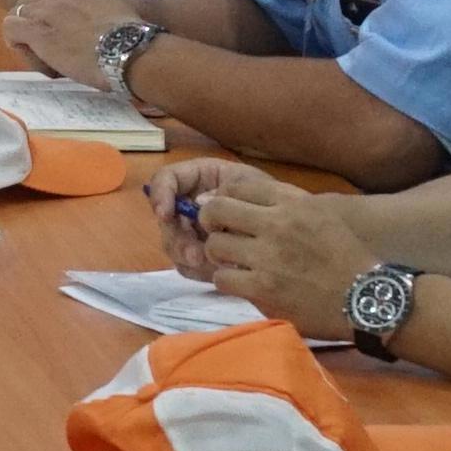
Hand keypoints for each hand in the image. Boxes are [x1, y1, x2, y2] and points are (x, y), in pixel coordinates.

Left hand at [2, 0, 140, 84]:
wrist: (126, 48)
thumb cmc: (127, 32)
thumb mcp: (110, 3)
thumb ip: (91, 1)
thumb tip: (85, 14)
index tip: (46, 9)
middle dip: (26, 10)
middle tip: (36, 29)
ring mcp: (43, 10)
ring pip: (13, 10)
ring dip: (20, 27)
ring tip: (32, 44)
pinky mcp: (36, 31)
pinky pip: (10, 27)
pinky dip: (15, 39)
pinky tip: (28, 49)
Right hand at [148, 157, 283, 284]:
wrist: (290, 229)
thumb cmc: (272, 197)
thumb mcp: (253, 183)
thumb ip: (228, 189)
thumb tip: (201, 205)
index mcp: (198, 178)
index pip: (166, 179)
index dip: (160, 194)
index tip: (165, 213)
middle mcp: (188, 204)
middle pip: (166, 220)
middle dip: (177, 238)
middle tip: (194, 255)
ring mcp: (191, 231)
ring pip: (173, 245)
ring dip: (187, 256)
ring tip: (209, 265)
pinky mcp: (199, 254)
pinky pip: (187, 266)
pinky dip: (198, 270)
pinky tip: (217, 272)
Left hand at [190, 178, 376, 339]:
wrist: (365, 297)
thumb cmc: (345, 255)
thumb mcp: (323, 214)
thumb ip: (288, 202)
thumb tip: (246, 199)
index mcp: (294, 202)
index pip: (239, 186)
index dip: (223, 197)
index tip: (224, 211)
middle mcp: (277, 225)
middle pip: (217, 210)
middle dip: (210, 220)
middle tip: (216, 233)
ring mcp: (267, 258)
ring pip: (214, 246)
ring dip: (218, 254)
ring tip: (231, 261)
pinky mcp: (262, 289)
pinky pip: (222, 279)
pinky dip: (227, 280)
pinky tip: (241, 282)